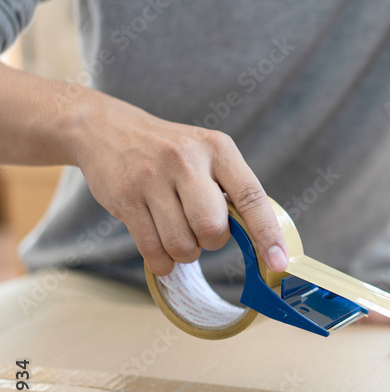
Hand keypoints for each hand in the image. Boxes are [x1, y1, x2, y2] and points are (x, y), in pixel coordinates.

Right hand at [67, 91, 287, 275]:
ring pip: (182, 243)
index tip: (279, 262)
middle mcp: (187, 160)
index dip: (268, 234)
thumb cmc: (171, 152)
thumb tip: (262, 241)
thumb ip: (232, 190)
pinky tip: (163, 253)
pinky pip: (152, 250)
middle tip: (202, 229)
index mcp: (218, 149)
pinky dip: (162, 262)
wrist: (107, 129)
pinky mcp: (125, 197)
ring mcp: (152, 178)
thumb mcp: (208, 154)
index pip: (252, 197)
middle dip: (212, 242)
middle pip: (212, 227)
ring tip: (179, 234)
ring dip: (185, 252)